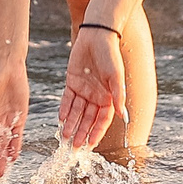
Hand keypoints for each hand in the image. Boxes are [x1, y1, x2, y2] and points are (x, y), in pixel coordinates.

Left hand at [57, 25, 123, 150]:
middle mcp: (96, 96)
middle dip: (81, 133)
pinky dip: (64, 110)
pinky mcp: (72, 82)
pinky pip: (67, 99)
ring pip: (76, 112)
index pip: (102, 120)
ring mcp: (84, 90)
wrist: (96, 36)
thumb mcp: (115, 76)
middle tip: (74, 147)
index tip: (90, 145)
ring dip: (71, 125)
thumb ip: (117, 96)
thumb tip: (122, 115)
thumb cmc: (110, 55)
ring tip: (65, 138)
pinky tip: (61, 120)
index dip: (96, 132)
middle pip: (88, 119)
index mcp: (109, 97)